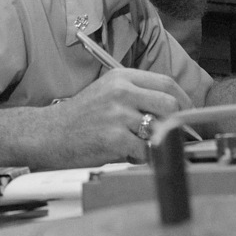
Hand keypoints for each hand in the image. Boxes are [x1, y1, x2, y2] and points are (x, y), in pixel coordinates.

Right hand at [56, 68, 189, 162]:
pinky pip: (145, 152)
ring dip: (155, 142)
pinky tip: (126, 154)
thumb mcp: (107, 92)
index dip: (184, 100)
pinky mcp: (114, 139)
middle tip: (174, 135)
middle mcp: (121, 92)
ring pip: (160, 130)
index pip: (166, 83)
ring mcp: (118, 115)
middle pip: (170, 104)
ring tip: (140, 145)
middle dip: (177, 122)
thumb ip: (137, 94)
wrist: (48, 134)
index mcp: (121, 77)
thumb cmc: (80, 117)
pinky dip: (141, 158)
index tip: (188, 113)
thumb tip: (173, 108)